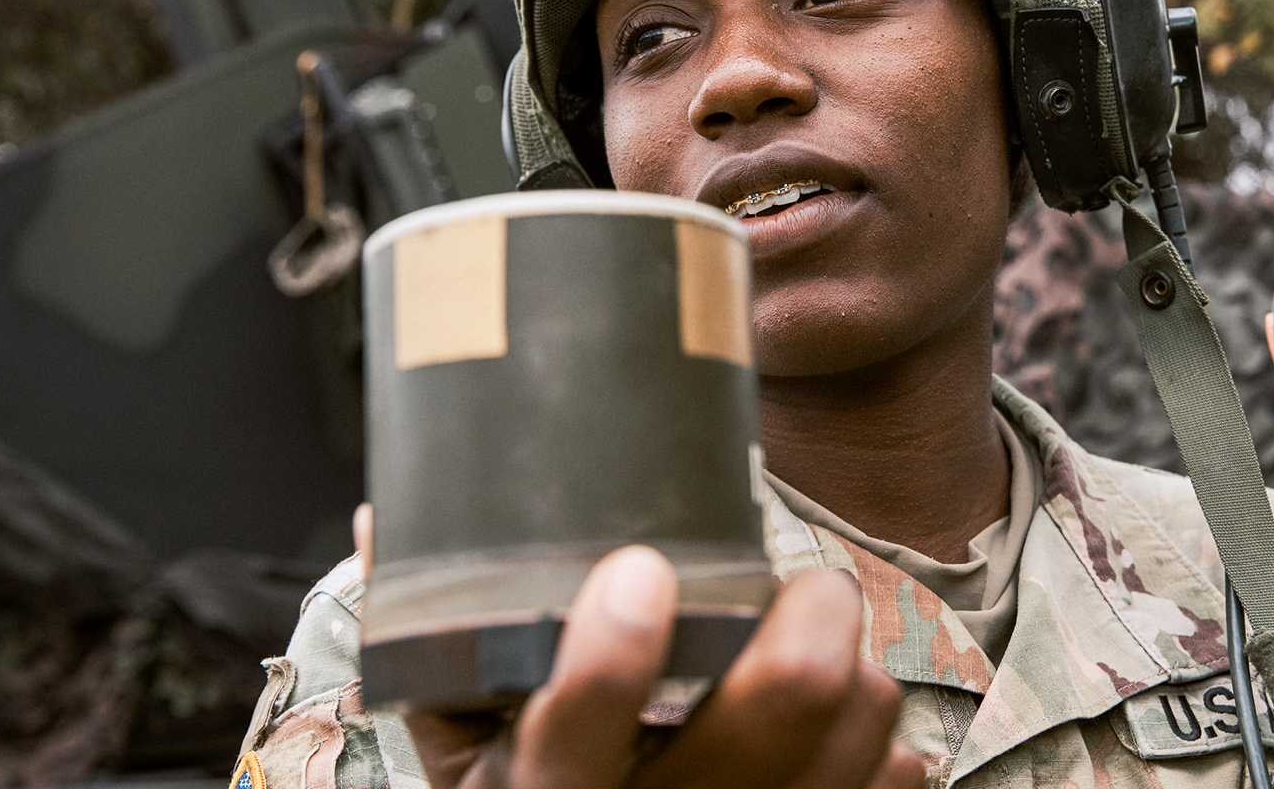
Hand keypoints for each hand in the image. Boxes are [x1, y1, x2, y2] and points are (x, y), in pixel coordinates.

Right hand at [398, 545, 926, 788]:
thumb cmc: (527, 785)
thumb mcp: (459, 736)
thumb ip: (436, 636)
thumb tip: (386, 512)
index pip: (569, 740)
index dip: (609, 658)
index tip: (639, 571)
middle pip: (762, 722)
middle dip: (803, 626)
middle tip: (805, 583)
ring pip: (848, 736)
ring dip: (853, 669)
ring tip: (821, 634)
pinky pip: (886, 784)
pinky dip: (880, 738)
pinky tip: (849, 712)